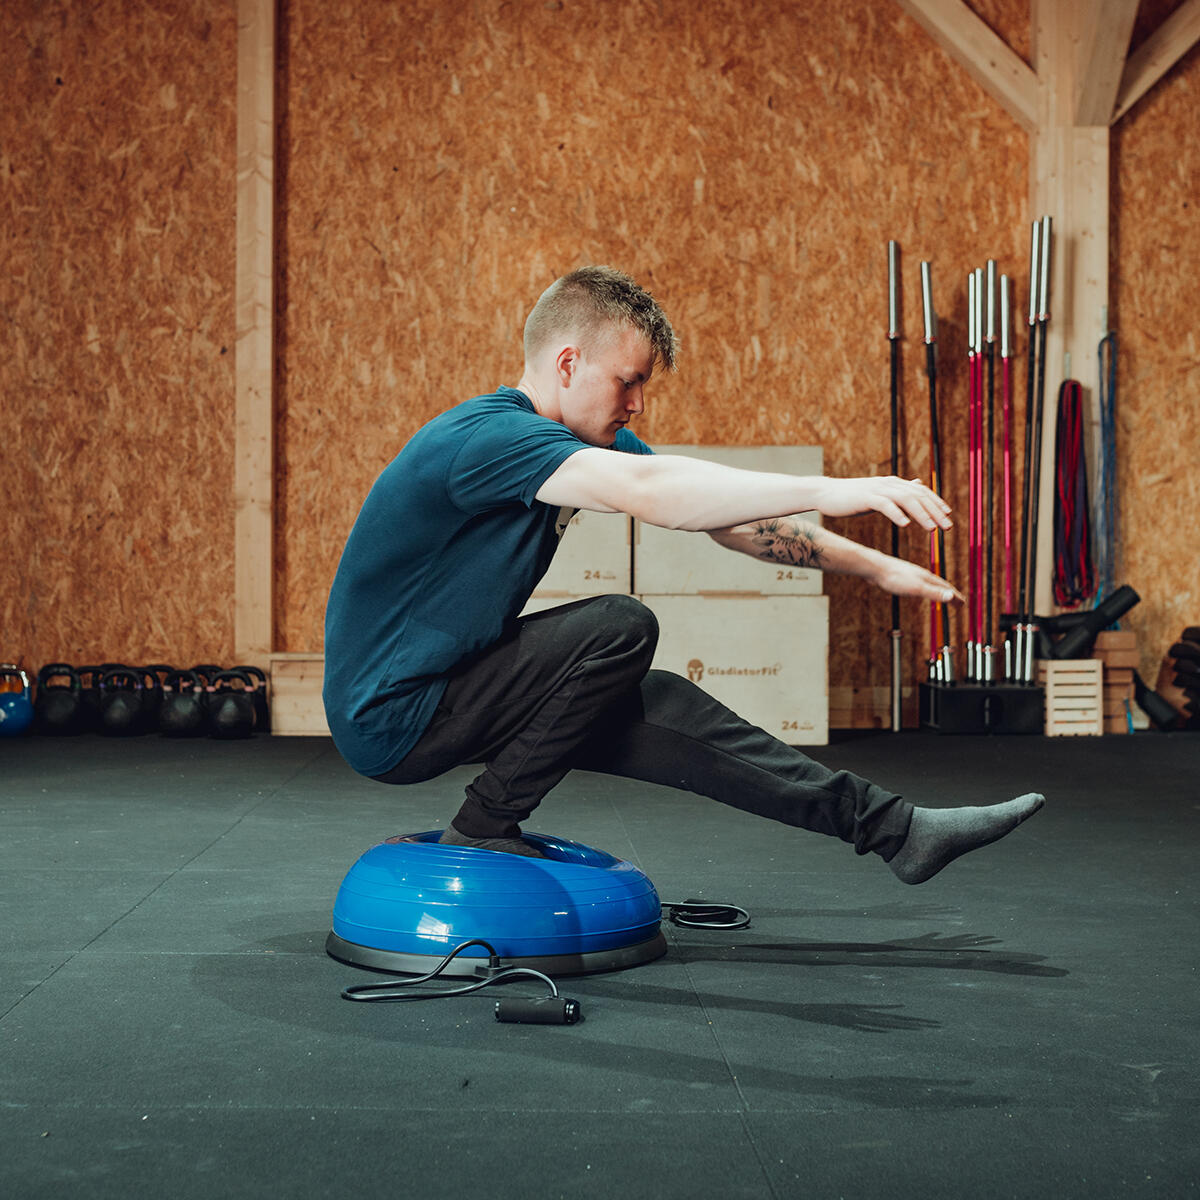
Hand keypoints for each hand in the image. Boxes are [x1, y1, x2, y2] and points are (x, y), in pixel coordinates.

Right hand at [814, 476, 952, 530]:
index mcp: (893, 483)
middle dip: (935, 511)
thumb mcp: (880, 492)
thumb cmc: (852, 496)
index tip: (949, 515)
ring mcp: (877, 490)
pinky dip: (896, 514)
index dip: (936, 502)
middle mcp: (889, 484)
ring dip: (921, 515)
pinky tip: (905, 525)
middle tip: (947, 527)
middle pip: (918, 496)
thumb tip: (918, 483)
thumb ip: (899, 490)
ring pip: (906, 500)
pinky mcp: (866, 498)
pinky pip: (885, 505)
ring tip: (932, 529)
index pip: (921, 491)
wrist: (826, 493)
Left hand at [871, 556, 963, 602]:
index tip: (964, 603)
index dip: (955, 596)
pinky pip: (917, 585)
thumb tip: (952, 596)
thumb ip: (934, 592)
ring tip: (940, 596)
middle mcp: (921, 575)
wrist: (875, 568)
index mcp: (927, 577)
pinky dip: (924, 590)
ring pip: (928, 584)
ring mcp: (911, 575)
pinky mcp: (901, 577)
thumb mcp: (916, 588)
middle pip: (940, 585)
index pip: (946, 588)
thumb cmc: (895, 578)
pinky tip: (917, 590)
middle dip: (949, 594)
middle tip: (957, 602)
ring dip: (937, 591)